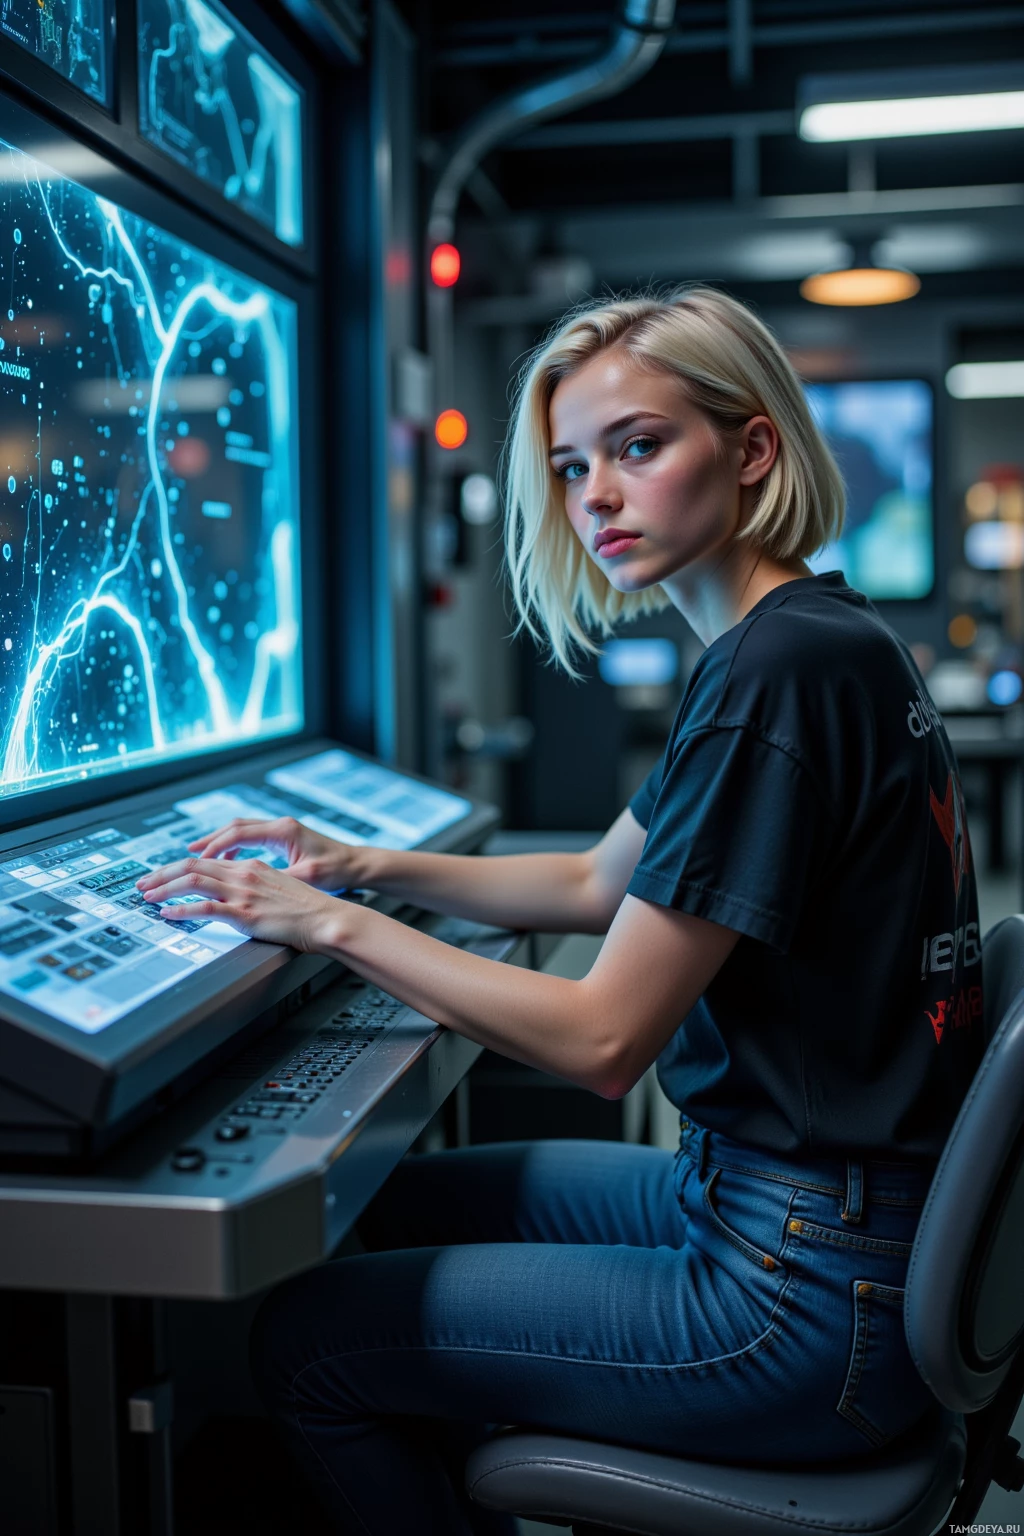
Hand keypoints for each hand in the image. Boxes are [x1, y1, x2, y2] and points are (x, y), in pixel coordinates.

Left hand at [135, 857, 345, 949]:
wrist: (326, 918)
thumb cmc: (308, 908)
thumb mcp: (279, 886)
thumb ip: (254, 885)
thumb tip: (234, 893)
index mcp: (250, 866)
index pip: (206, 860)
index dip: (178, 867)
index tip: (162, 876)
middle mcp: (243, 874)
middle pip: (192, 866)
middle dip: (161, 874)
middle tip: (142, 884)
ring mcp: (243, 893)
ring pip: (193, 881)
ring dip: (164, 888)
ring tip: (147, 897)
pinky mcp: (245, 914)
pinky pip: (205, 908)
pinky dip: (182, 910)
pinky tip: (168, 914)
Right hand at [186, 816, 359, 890]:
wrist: (357, 866)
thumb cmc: (337, 871)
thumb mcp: (307, 877)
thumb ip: (278, 880)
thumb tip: (253, 888)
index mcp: (283, 832)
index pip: (238, 833)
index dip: (214, 846)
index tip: (194, 857)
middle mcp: (279, 826)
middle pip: (234, 828)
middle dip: (208, 842)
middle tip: (186, 854)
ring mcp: (281, 831)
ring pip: (240, 831)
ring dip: (218, 844)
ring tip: (196, 858)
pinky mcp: (283, 839)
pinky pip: (250, 838)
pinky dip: (233, 848)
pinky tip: (225, 862)